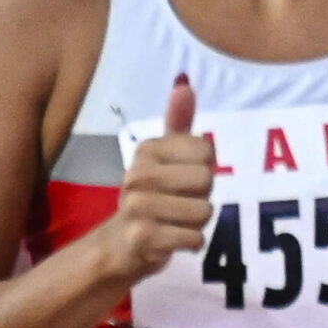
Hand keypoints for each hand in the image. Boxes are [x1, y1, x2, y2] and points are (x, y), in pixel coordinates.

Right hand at [100, 74, 214, 283]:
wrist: (120, 245)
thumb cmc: (152, 196)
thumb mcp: (164, 157)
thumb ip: (178, 122)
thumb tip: (184, 83)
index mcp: (147, 150)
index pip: (206, 151)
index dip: (204, 168)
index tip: (182, 178)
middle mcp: (137, 174)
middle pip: (207, 180)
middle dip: (202, 197)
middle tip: (179, 203)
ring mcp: (137, 206)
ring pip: (204, 211)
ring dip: (198, 223)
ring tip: (175, 221)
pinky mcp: (143, 237)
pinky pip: (194, 237)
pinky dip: (192, 243)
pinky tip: (173, 240)